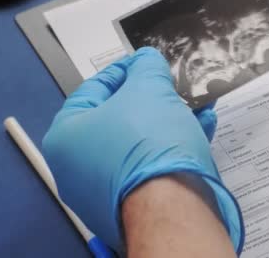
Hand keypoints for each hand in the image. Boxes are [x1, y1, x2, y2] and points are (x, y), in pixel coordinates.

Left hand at [42, 48, 243, 254]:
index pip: (92, 90)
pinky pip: (153, 165)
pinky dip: (175, 144)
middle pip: (119, 119)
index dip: (122, 70)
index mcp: (66, 137)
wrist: (174, 208)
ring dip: (170, 119)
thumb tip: (145, 60)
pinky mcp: (136, 204)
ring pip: (141, 142)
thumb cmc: (149, 144)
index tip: (143, 62)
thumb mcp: (148, 88)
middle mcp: (79, 167)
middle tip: (169, 84)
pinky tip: (201, 127)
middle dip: (152, 97)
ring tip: (194, 104)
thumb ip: (145, 67)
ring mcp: (107, 190)